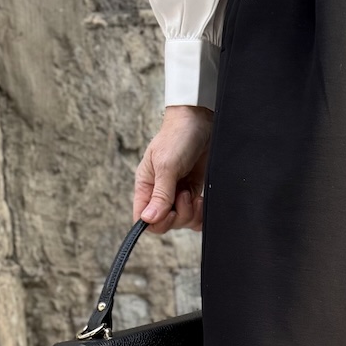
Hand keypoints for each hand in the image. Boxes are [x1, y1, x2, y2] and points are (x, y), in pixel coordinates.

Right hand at [133, 105, 213, 233]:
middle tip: (185, 194)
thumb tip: (148, 219)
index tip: (170, 212)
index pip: (143, 218)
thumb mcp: (167, 166)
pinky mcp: (193, 191)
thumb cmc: (177, 137)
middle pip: (165, 223)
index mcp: (146, 187)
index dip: (156, 222)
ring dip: (191, 213)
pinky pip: (195, 215)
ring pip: (182, 221)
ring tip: (194, 194)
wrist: (199, 121)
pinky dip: (200, 213)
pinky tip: (202, 200)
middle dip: (179, 215)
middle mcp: (159, 193)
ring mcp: (177, 194)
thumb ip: (160, 194)